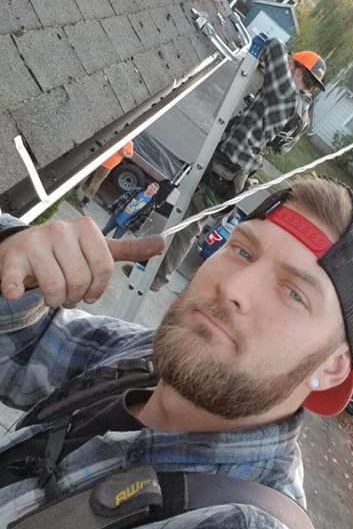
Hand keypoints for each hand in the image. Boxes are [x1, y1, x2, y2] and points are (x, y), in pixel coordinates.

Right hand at [0, 216, 164, 307]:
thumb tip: (161, 244)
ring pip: (56, 287)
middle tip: (67, 292)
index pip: (104, 267)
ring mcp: (35, 242)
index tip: (90, 289)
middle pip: (81, 279)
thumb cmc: (61, 252)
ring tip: (50, 293)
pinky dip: (14, 289)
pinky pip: (15, 279)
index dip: (98, 287)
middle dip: (75, 295)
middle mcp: (60, 230)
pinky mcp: (12, 257)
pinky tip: (16, 292)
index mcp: (85, 228)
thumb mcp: (96, 248)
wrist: (20, 249)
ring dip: (54, 300)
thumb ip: (128, 248)